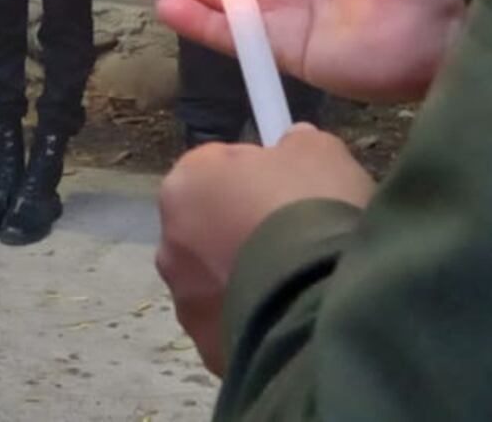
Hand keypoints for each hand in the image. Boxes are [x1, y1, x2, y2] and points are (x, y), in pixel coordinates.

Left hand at [156, 125, 375, 375]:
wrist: (321, 299)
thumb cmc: (311, 210)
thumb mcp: (319, 151)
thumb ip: (296, 144)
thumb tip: (294, 146)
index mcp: (185, 184)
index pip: (216, 165)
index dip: (257, 172)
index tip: (290, 183)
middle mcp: (170, 243)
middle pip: (210, 224)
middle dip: (245, 227)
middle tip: (296, 231)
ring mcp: (185, 302)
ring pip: (219, 279)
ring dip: (248, 275)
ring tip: (300, 278)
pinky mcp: (207, 348)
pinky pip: (235, 321)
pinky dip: (258, 316)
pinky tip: (295, 310)